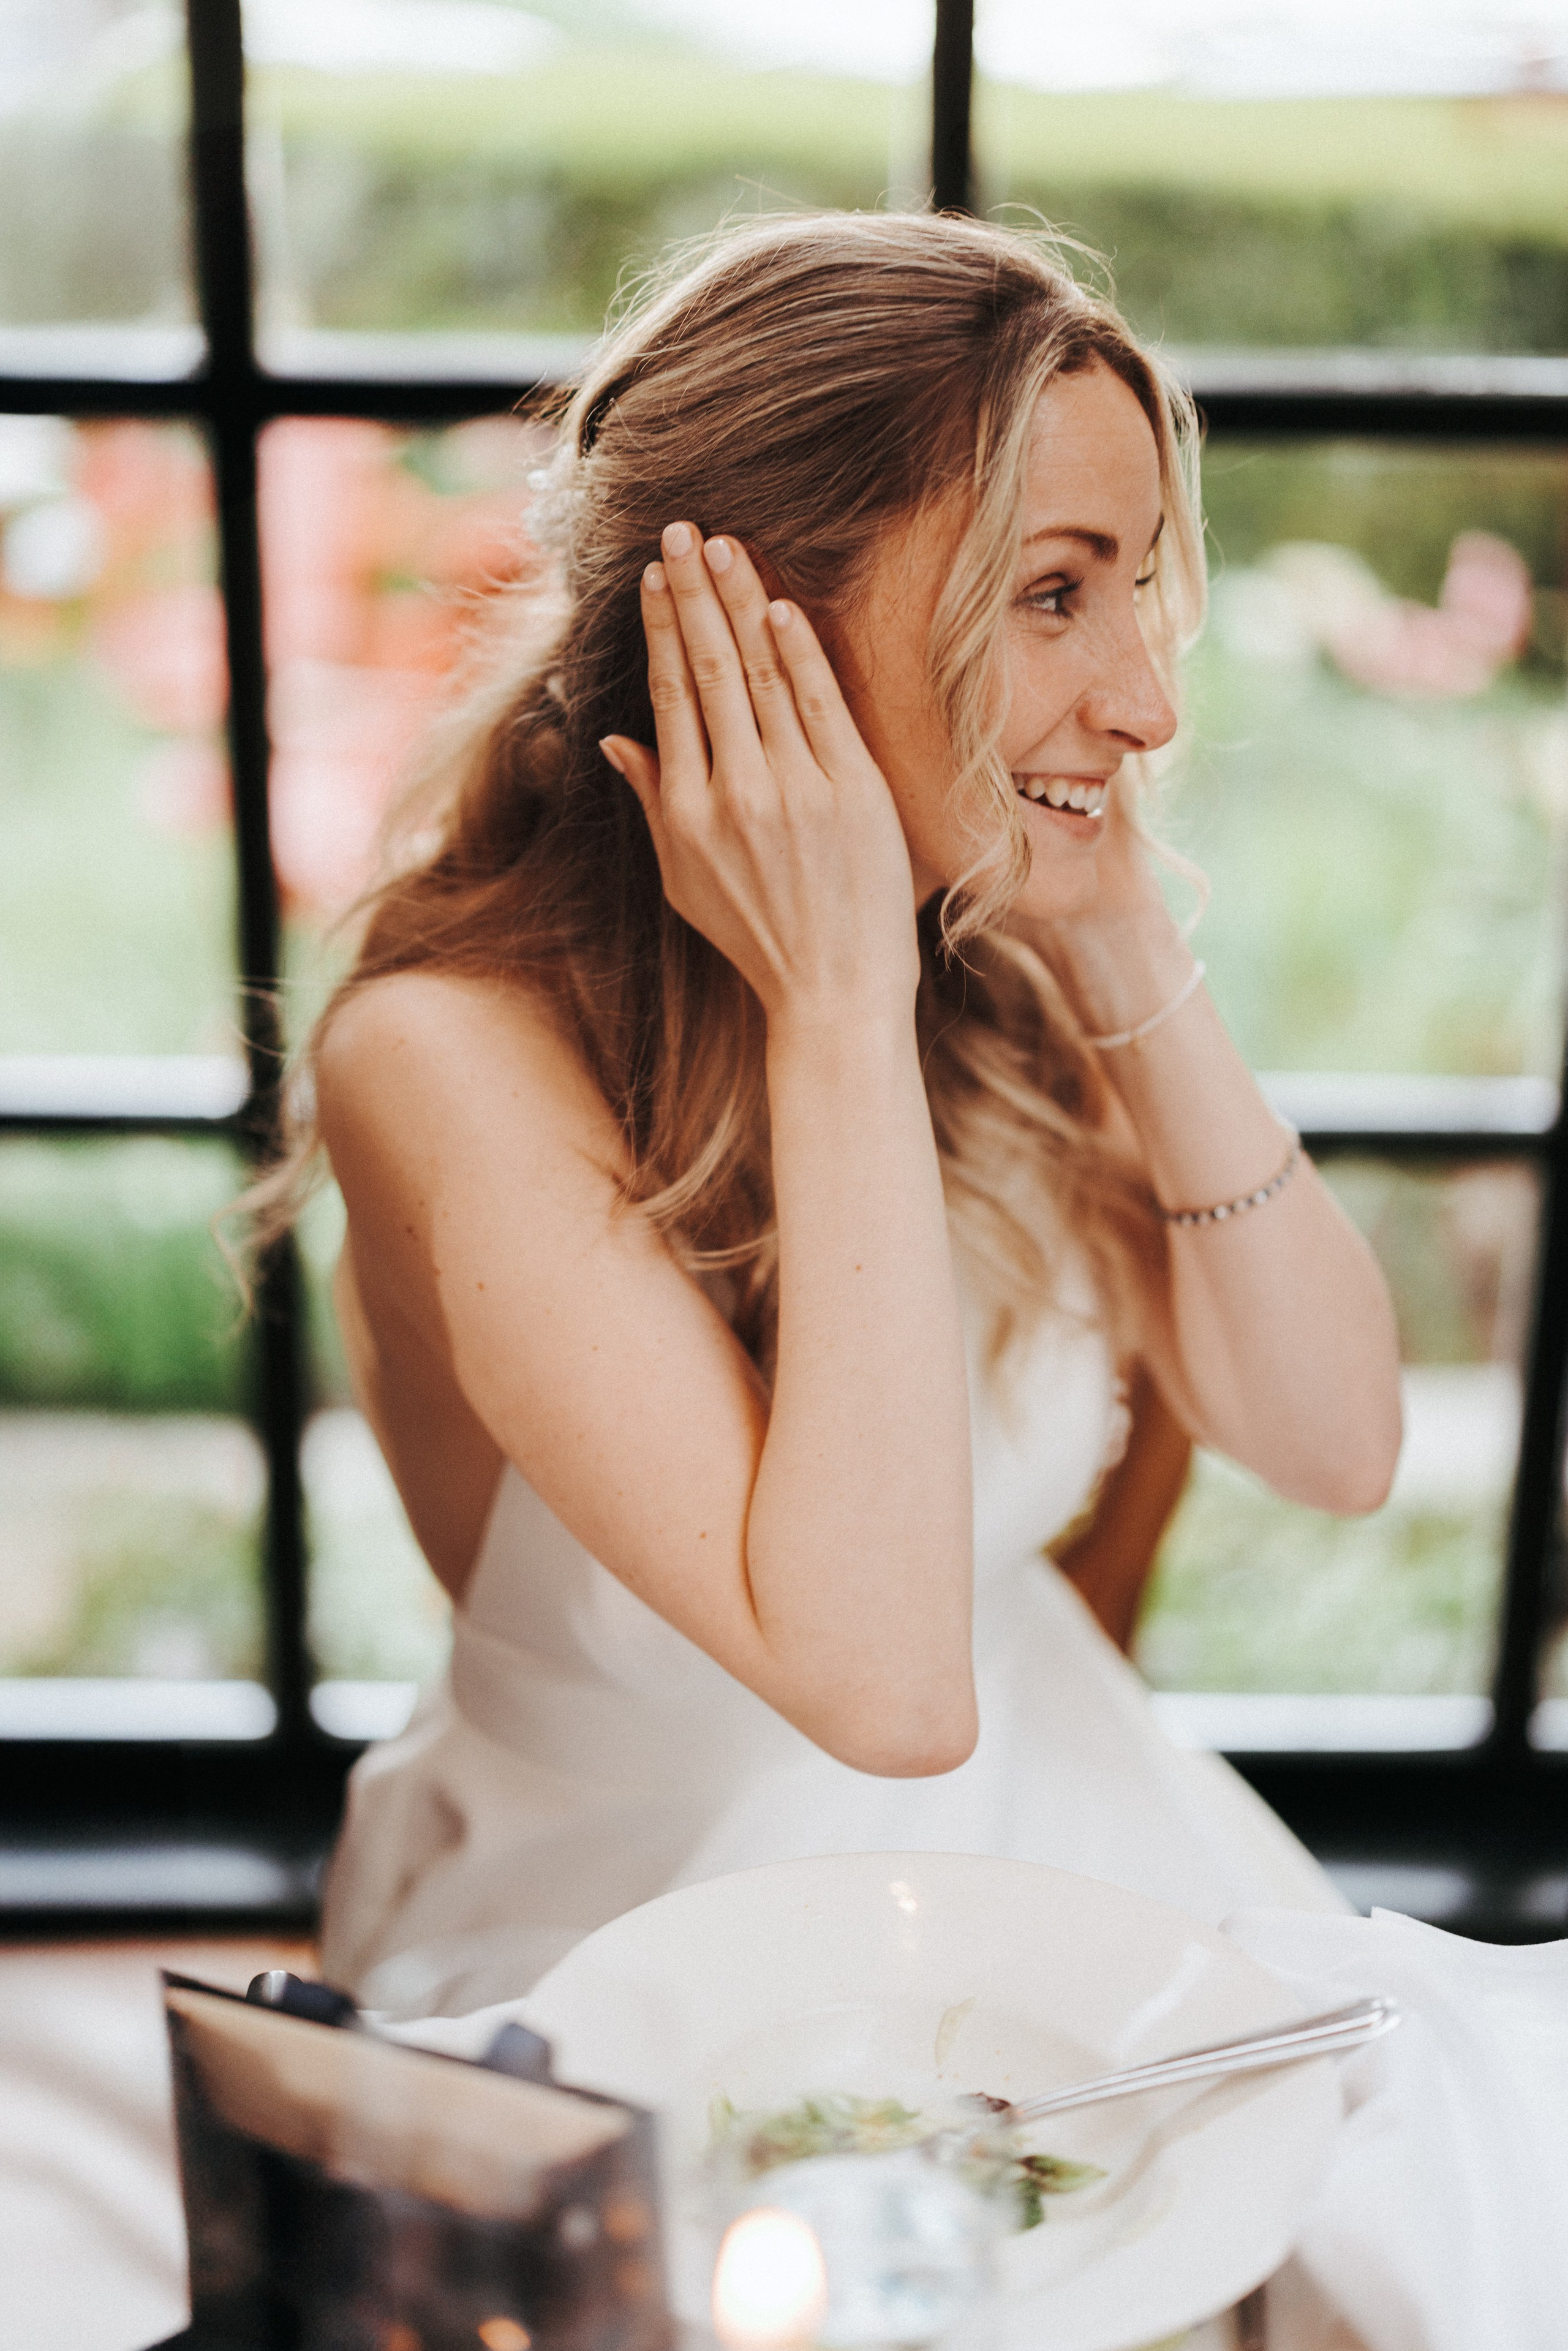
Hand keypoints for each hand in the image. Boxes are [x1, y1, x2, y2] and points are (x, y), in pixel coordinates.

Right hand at [602, 523, 919, 1031]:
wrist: (834, 989)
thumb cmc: (758, 937)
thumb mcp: (685, 881)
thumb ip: (652, 803)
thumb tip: (615, 737)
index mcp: (686, 813)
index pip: (669, 696)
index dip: (662, 629)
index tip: (655, 575)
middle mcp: (735, 794)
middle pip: (707, 670)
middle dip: (692, 592)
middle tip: (680, 530)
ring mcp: (796, 790)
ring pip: (758, 675)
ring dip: (740, 601)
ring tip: (723, 545)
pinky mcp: (853, 792)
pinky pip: (819, 705)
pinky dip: (798, 652)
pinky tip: (779, 605)